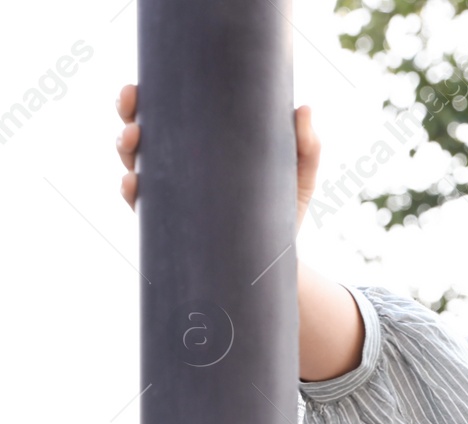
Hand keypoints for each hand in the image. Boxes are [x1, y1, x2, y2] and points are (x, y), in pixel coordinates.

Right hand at [116, 83, 322, 234]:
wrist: (281, 258)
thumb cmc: (286, 209)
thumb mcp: (300, 175)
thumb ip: (306, 145)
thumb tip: (305, 109)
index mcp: (202, 145)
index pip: (168, 113)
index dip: (146, 96)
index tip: (141, 84)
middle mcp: (180, 167)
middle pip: (141, 132)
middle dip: (127, 112)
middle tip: (131, 100)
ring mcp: (173, 195)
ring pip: (134, 165)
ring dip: (125, 148)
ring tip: (133, 138)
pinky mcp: (174, 224)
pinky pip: (143, 206)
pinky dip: (132, 192)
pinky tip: (132, 182)